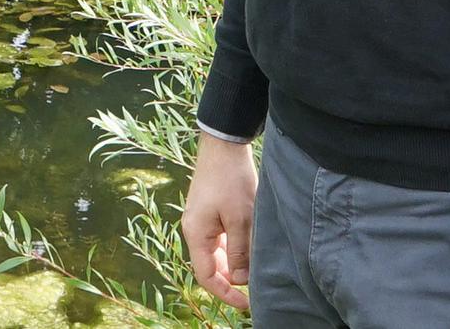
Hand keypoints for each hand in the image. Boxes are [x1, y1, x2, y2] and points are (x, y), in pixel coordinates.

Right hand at [180, 131, 257, 308]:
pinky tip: (250, 248)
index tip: (246, 303)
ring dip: (233, 263)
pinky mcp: (210, 212)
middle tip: (255, 289)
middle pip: (210, 266)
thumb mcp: (240, 218)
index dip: (225, 293)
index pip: (206, 275)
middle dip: (230, 279)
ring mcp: (201, 220)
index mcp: (196, 234)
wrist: (224, 144)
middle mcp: (194, 229)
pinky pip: (220, 239)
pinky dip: (233, 248)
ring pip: (216, 253)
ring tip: (255, 269)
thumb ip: (239, 251)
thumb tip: (239, 280)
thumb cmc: (231, 179)